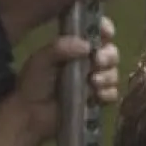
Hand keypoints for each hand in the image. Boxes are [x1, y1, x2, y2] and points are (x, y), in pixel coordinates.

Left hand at [0, 18, 118, 145]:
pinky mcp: (98, 100)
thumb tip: (87, 46)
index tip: (105, 33)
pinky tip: (96, 96)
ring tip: (93, 82)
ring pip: (114, 73)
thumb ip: (59, 48)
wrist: (32, 115)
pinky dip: (108, 93)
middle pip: (111, 53)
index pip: (96, 33)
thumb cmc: (33, 84)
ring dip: (107, 76)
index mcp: (75, 47)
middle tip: (98, 61)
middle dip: (108, 56)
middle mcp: (88, 62)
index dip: (105, 30)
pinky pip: (113, 94)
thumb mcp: (41, 61)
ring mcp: (95, 81)